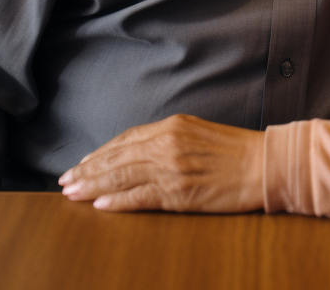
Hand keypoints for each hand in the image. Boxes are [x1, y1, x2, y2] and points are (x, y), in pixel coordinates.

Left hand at [59, 114, 263, 212]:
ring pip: (123, 176)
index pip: (126, 139)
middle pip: (118, 157)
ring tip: (72, 193)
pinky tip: (100, 204)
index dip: (101, 152)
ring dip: (94, 185)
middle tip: (65, 181)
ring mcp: (173, 168)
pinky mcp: (180, 193)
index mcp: (173, 126)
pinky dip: (118, 201)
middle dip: (88, 169)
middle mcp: (169, 143)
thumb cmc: (236, 150)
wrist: (265, 164)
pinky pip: (141, 197)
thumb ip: (170, 139)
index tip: (82, 163)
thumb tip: (141, 152)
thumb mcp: (199, 133)